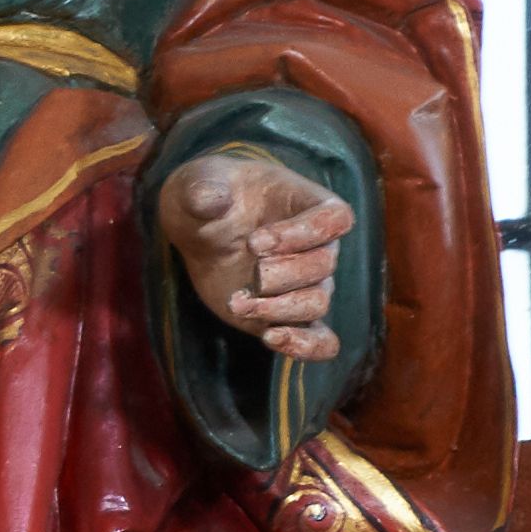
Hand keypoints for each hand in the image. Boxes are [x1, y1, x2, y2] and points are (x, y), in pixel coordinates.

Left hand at [156, 150, 353, 361]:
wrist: (198, 229)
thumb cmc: (206, 197)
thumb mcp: (196, 184)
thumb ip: (204, 187)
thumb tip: (212, 199)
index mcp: (308, 203)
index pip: (334, 219)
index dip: (303, 234)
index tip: (255, 242)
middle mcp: (316, 245)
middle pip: (323, 266)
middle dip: (282, 275)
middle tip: (247, 273)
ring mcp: (304, 283)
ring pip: (317, 303)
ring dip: (279, 309)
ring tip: (237, 304)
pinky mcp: (286, 314)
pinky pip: (319, 340)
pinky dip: (306, 347)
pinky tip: (272, 339)